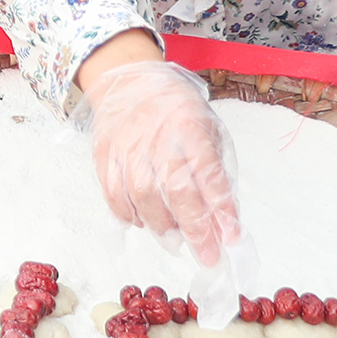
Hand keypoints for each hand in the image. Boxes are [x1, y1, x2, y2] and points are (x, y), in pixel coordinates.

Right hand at [77, 56, 239, 265]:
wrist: (130, 82)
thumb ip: (215, 169)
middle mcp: (158, 139)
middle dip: (195, 230)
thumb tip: (223, 215)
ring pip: (143, 198)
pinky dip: (128, 215)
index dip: (222, 211)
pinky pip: (114, 194)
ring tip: (175, 241)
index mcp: (190, 128)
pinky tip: (143, 223)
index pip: (209, 176)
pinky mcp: (105, 155)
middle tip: (207, 255)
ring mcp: (127, 147)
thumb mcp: (207, 128)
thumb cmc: (175, 108)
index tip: (231, 238)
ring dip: (162, 227)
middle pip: (177, 193)